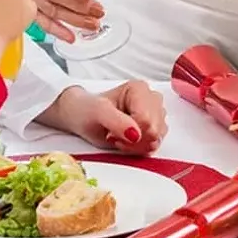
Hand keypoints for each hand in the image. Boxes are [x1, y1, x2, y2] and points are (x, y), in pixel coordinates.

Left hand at [44, 80, 166, 154]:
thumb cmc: (87, 110)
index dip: (129, 133)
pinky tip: (125, 142)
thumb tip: (135, 135)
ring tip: (118, 137)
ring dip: (136, 145)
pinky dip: (139, 148)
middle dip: (134, 140)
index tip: (112, 132)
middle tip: (114, 136)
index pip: (147, 120)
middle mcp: (151, 99)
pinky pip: (155, 144)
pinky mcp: (154, 127)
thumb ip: (116, 122)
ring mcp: (154, 113)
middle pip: (154, 130)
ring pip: (156, 138)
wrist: (81, 117)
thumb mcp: (97, 113)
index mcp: (139, 89)